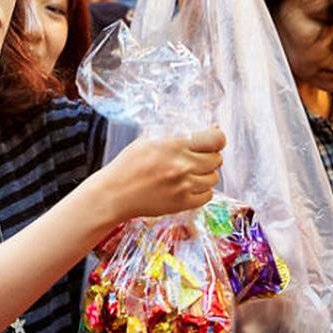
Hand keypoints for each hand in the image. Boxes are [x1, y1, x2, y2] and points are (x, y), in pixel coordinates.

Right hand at [91, 127, 224, 221]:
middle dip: (209, 158)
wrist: (114, 194)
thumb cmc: (129, 165)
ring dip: (204, 176)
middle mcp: (182, 165)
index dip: (217, 140)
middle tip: (195, 160)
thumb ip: (179, 134)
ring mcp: (183, 186)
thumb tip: (212, 129)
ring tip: (187, 175)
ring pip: (213, 178)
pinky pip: (208, 195)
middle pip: (217, 160)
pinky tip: (187, 187)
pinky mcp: (182, 203)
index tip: (212, 143)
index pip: (215, 140)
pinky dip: (201, 191)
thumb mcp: (150, 140)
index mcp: (174, 145)